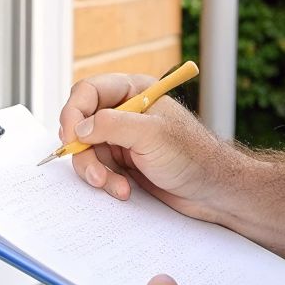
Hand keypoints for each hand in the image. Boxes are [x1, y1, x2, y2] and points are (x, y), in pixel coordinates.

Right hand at [57, 73, 254, 225]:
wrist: (214, 192)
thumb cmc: (194, 157)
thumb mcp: (152, 135)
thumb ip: (112, 126)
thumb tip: (79, 128)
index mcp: (135, 92)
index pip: (89, 92)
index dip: (74, 112)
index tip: (70, 136)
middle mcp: (125, 113)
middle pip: (81, 123)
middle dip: (84, 151)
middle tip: (93, 171)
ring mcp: (122, 139)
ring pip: (86, 151)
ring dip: (96, 171)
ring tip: (115, 186)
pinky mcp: (123, 163)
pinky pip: (98, 169)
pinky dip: (105, 182)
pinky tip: (123, 190)